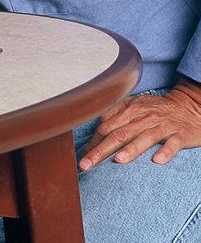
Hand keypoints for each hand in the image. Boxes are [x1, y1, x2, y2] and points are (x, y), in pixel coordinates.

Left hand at [78, 77, 200, 169]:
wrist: (190, 106)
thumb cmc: (157, 110)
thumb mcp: (135, 106)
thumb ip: (115, 116)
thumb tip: (95, 132)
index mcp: (130, 109)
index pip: (106, 126)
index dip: (92, 142)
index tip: (81, 156)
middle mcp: (144, 117)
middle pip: (119, 133)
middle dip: (100, 150)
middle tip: (85, 164)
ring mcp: (163, 126)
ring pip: (145, 137)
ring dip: (131, 149)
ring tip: (117, 161)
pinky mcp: (180, 135)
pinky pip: (173, 144)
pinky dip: (165, 151)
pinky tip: (156, 160)